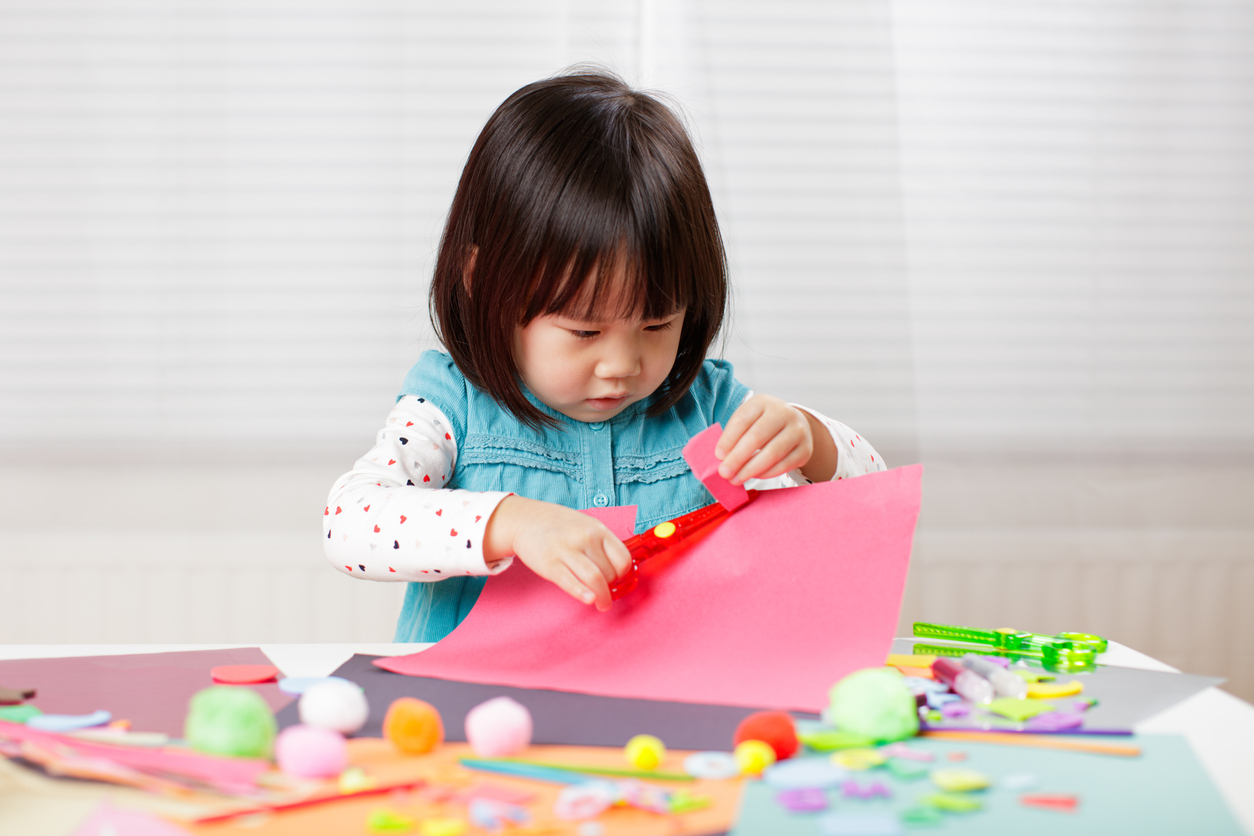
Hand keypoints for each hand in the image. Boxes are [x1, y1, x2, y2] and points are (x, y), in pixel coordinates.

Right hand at [484, 496, 631, 610]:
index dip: (623, 574)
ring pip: (595, 580)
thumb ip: (603, 544)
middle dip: (609, 587)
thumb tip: (620, 571)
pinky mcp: (550, 564)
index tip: (617, 580)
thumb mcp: (587, 525)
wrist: (526, 519)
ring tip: (602, 604)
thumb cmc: (560, 526)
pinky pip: (572, 583)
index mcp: (598, 529)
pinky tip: (589, 600)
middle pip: (609, 573)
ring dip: (602, 598)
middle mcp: (585, 538)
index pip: (623, 559)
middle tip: (603, 590)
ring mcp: (567, 550)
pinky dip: (583, 594)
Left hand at [715, 394, 813, 485]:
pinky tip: (754, 476)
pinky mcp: (805, 449)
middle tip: (724, 473)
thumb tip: (723, 459)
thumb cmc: (762, 424)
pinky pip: (784, 465)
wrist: (794, 425)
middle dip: (737, 458)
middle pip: (757, 437)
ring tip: (736, 479)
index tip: (718, 456)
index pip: (742, 420)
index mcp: (763, 401)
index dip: (728, 439)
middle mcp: (784, 412)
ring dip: (750, 469)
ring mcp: (798, 430)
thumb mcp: (749, 420)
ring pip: (772, 453)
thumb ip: (735, 435)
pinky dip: (766, 473)